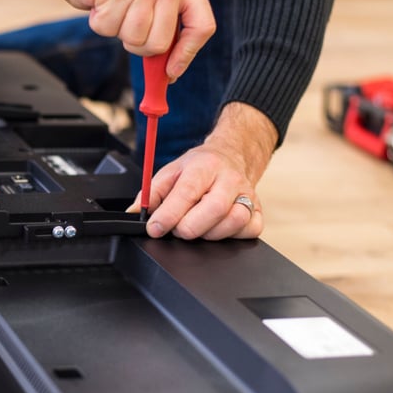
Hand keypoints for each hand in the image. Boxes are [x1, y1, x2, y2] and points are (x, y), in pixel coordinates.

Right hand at [9, 0, 214, 79]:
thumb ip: (167, 25)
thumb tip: (170, 71)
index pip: (202, 26)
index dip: (187, 54)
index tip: (171, 71)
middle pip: (161, 43)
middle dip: (140, 45)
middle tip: (128, 26)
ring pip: (134, 40)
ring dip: (118, 32)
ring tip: (114, 8)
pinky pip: (109, 30)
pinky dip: (100, 24)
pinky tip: (100, 4)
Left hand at [127, 103, 277, 239]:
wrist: (230, 156)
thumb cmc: (198, 167)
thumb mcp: (170, 171)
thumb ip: (150, 193)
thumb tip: (134, 213)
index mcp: (204, 166)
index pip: (187, 192)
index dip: (169, 214)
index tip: (155, 228)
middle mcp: (229, 179)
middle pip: (214, 209)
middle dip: (189, 227)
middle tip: (177, 229)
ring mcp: (247, 195)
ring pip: (234, 222)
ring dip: (209, 233)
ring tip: (196, 227)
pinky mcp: (258, 210)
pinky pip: (251, 230)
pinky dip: (232, 236)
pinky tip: (218, 229)